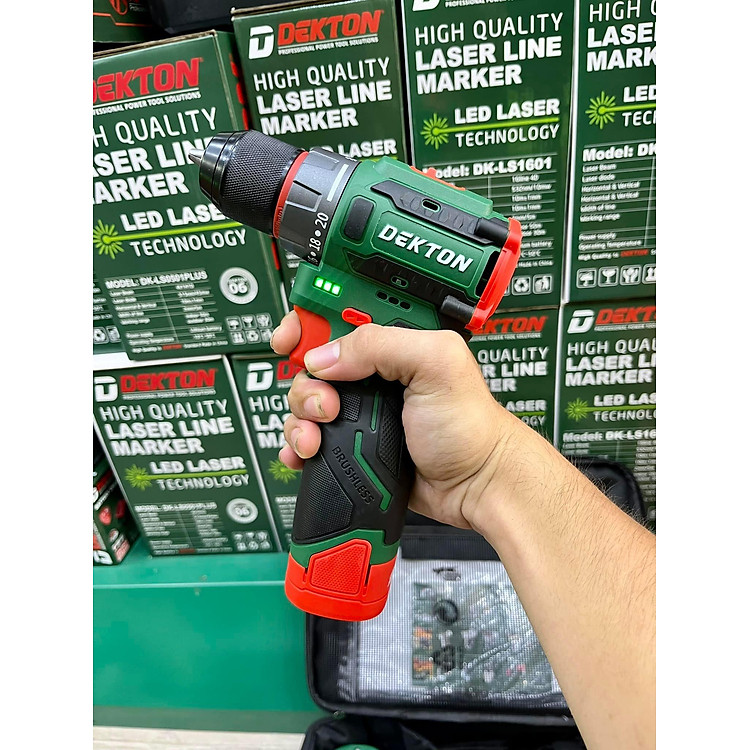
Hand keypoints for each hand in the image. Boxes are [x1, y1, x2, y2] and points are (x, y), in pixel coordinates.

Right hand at [271, 311, 538, 529]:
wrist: (473, 484)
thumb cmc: (469, 425)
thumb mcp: (435, 364)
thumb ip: (381, 344)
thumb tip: (324, 357)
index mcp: (394, 339)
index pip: (338, 312)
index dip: (307, 320)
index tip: (289, 338)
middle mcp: (373, 369)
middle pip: (312, 360)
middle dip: (306, 382)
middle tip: (328, 405)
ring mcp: (361, 408)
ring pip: (306, 400)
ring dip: (301, 417)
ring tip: (320, 437)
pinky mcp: (352, 442)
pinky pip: (310, 435)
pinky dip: (298, 444)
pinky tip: (305, 453)